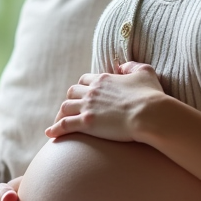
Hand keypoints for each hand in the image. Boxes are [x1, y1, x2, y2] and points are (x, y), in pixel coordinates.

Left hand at [44, 61, 166, 141]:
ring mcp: (88, 107)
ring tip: (59, 121)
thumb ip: (132, 66)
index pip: (86, 79)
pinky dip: (55, 129)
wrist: (149, 115)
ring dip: (62, 113)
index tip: (85, 94)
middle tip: (72, 108)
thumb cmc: (151, 95)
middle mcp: (92, 91)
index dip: (84, 86)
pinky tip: (50, 134)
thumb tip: (122, 66)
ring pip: (66, 107)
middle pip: (73, 92)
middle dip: (71, 99)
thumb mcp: (146, 73)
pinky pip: (64, 125)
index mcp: (104, 79)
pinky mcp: (86, 123)